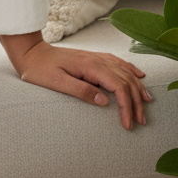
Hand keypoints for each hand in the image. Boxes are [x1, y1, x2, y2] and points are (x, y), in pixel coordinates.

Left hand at [3, 35, 152, 130]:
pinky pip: (117, 62)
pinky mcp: (92, 58)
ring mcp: (95, 57)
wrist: (30, 53)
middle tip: (141, 121)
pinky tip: (139, 75)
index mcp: (90, 66)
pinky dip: (131, 70)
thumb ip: (81, 90)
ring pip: (125, 71)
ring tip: (147, 103)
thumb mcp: (56, 83)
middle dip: (136, 101)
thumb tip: (105, 100)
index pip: (118, 87)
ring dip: (137, 88)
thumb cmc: (40, 70)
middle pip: (126, 80)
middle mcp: (96, 60)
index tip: (128, 124)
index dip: (127, 106)